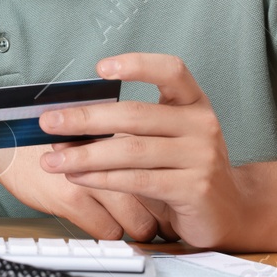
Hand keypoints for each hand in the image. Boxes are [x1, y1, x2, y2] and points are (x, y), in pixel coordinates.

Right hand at [0, 125, 166, 240]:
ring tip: (132, 228)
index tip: (170, 205)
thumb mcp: (87, 135)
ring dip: (136, 230)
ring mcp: (92, 178)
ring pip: (136, 221)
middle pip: (157, 200)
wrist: (1, 139)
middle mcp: (111, 156)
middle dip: (160, 217)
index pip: (161, 171)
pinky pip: (107, 231)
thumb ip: (118, 151)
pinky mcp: (71, 199)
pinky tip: (103, 225)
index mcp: (119, 137)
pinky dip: (109, 234)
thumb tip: (152, 177)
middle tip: (158, 224)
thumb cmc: (44, 137)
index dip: (169, 193)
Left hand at [39, 54, 244, 247]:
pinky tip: (79, 177)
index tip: (99, 68)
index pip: (171, 70)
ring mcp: (201, 156)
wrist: (229, 212)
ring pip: (131, 150)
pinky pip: (138, 180)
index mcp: (194, 103)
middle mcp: (202, 124)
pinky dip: (102, 178)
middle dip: (85, 119)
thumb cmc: (185, 170)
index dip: (137, 64)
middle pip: (134, 114)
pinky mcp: (194, 188)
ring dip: (85, 155)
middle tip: (48, 123)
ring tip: (53, 160)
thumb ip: (127, 128)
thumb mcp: (164, 140)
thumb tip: (67, 122)